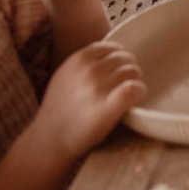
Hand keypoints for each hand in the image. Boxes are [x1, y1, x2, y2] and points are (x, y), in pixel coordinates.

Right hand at [35, 40, 146, 157]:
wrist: (49, 141)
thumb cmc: (59, 110)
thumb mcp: (64, 75)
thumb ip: (84, 62)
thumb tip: (112, 52)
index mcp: (78, 59)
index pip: (112, 48)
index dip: (119, 58)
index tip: (118, 70)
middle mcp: (89, 71)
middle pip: (125, 59)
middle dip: (128, 69)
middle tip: (125, 84)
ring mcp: (98, 89)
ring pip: (133, 72)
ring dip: (135, 81)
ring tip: (129, 93)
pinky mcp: (108, 108)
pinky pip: (134, 89)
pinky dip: (139, 91)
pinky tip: (135, 98)